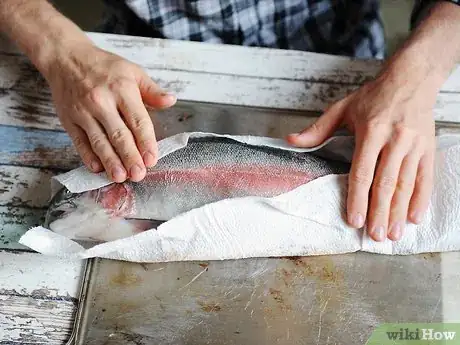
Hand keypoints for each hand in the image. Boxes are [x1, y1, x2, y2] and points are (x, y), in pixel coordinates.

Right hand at [45, 43, 175, 182]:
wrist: (66, 58)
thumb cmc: (104, 67)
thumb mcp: (132, 71)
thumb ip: (152, 90)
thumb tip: (171, 101)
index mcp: (122, 89)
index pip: (138, 121)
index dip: (146, 142)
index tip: (152, 159)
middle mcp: (102, 102)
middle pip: (119, 134)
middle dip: (130, 157)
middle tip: (139, 175)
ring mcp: (83, 112)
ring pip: (99, 141)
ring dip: (110, 161)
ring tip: (120, 177)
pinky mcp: (69, 120)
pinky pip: (80, 142)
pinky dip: (88, 157)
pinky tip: (98, 169)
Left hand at [287, 70, 435, 241]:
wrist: (412, 78)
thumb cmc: (374, 96)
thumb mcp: (343, 108)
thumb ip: (318, 129)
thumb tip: (291, 141)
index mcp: (371, 130)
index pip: (362, 171)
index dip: (357, 198)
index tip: (354, 220)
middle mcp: (395, 139)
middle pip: (386, 183)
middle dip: (379, 212)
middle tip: (373, 236)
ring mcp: (415, 145)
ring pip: (406, 184)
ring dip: (398, 212)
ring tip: (392, 234)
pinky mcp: (428, 148)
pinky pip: (425, 178)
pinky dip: (421, 199)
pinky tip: (414, 218)